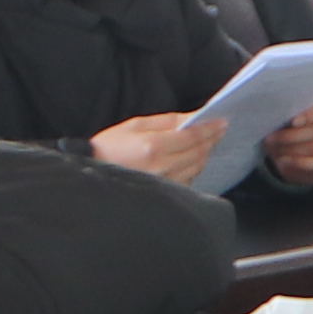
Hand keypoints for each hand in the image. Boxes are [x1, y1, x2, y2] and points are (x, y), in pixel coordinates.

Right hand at [89, 111, 217, 181]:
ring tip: (205, 143)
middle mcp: (162, 168)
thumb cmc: (107, 148)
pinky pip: (188, 180)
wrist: (89, 174)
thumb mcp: (134, 125)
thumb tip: (193, 117)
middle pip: (199, 152)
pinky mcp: (165, 196)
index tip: (223, 121)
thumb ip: (167, 121)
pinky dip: (193, 168)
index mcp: (153, 147)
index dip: (210, 128)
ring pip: (197, 167)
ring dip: (204, 153)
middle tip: (218, 129)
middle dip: (211, 139)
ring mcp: (164, 185)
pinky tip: (190, 160)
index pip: (193, 136)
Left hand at [258, 94, 312, 188]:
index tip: (292, 122)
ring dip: (293, 149)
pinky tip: (285, 161)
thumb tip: (279, 114)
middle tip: (272, 139)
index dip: (311, 114)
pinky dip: (300, 163)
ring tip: (275, 150)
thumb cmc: (292, 131)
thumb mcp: (288, 119)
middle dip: (293, 136)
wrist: (298, 158)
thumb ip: (288, 114)